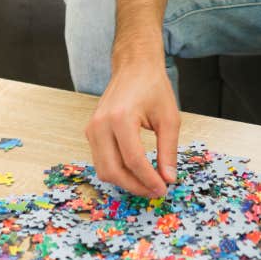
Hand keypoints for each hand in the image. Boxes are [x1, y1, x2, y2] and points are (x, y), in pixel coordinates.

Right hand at [83, 48, 177, 198]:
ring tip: (147, 184)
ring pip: (103, 170)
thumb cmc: (153, 88)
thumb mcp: (169, 118)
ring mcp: (92, 128)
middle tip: (155, 191)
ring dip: (125, 182)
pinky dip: (117, 171)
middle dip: (135, 186)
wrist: (134, 68)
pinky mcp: (91, 132)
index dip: (149, 180)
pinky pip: (100, 161)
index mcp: (121, 118)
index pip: (133, 160)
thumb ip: (168, 151)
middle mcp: (101, 124)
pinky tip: (135, 173)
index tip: (164, 189)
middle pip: (113, 170)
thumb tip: (168, 179)